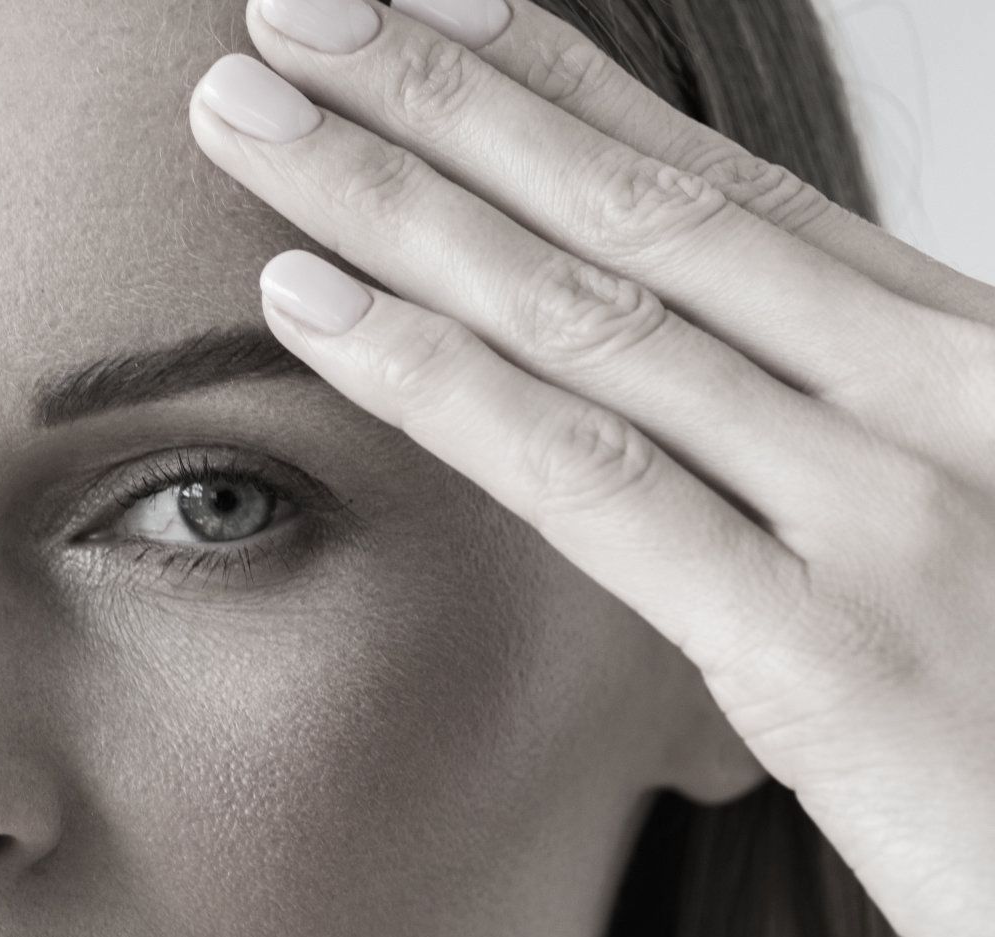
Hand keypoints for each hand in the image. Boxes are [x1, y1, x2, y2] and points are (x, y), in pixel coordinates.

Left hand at [186, 0, 994, 936]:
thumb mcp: (991, 543)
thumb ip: (861, 460)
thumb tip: (727, 419)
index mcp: (964, 354)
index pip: (724, 189)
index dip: (558, 87)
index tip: (426, 13)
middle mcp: (930, 390)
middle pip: (634, 209)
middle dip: (439, 95)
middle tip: (290, 8)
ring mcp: (885, 505)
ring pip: (586, 312)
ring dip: (391, 197)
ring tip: (241, 111)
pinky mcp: (828, 648)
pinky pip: (591, 480)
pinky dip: (432, 380)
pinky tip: (302, 302)